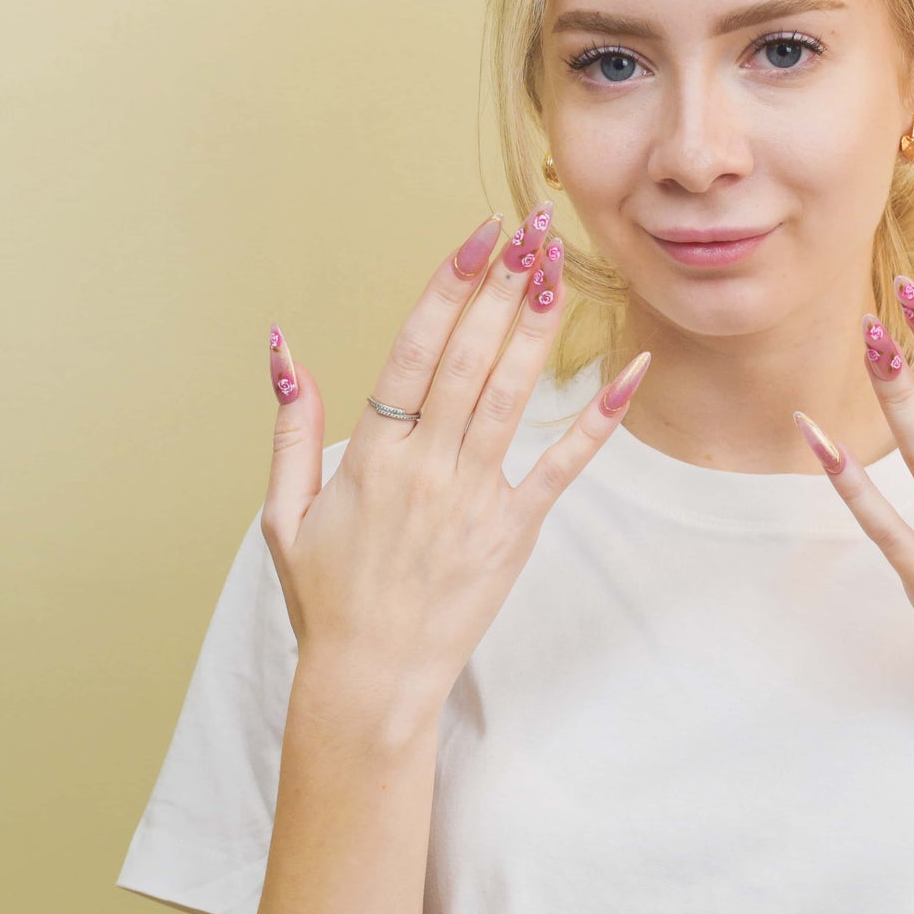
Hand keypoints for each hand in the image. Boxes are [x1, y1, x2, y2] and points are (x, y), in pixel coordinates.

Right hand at [260, 199, 651, 733]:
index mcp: (372, 456)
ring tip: (560, 270)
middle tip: (532, 229)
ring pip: (511, 397)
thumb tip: (285, 348)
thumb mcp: (285, 512)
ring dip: (537, 330)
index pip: (413, 351)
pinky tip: (628, 373)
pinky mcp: (514, 532)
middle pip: (468, 359)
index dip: (448, 287)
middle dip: (502, 287)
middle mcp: (425, 468)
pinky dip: (598, 420)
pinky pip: (563, 467)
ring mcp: (474, 500)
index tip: (476, 236)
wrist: (370, 683)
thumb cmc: (326, 596)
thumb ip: (292, 427)